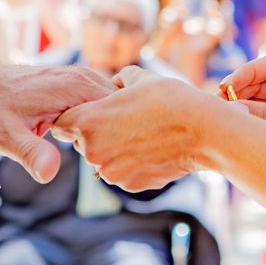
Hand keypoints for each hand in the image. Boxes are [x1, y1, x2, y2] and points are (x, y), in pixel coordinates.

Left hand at [0, 61, 116, 182]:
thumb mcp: (5, 137)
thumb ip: (31, 153)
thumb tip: (49, 173)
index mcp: (75, 86)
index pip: (120, 112)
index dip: (115, 138)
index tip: (101, 158)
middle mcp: (82, 77)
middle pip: (121, 109)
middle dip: (116, 134)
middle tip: (100, 159)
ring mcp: (80, 78)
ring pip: (112, 107)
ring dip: (108, 129)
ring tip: (95, 150)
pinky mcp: (75, 84)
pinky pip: (100, 104)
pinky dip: (100, 122)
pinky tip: (86, 140)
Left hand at [52, 66, 214, 191]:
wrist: (203, 132)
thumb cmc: (171, 100)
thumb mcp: (141, 78)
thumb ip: (119, 80)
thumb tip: (114, 83)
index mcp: (89, 121)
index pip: (61, 123)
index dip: (73, 116)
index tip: (88, 112)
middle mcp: (93, 151)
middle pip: (81, 143)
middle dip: (95, 134)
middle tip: (122, 121)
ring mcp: (111, 171)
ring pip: (102, 159)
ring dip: (114, 149)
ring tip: (142, 133)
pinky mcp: (128, 185)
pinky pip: (121, 172)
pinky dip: (131, 163)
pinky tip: (152, 148)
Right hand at [220, 55, 265, 153]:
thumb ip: (265, 116)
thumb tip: (233, 108)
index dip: (246, 73)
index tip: (226, 86)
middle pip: (262, 78)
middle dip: (240, 89)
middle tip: (219, 102)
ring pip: (258, 93)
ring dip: (241, 101)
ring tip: (223, 112)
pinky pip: (261, 108)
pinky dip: (247, 114)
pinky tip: (233, 120)